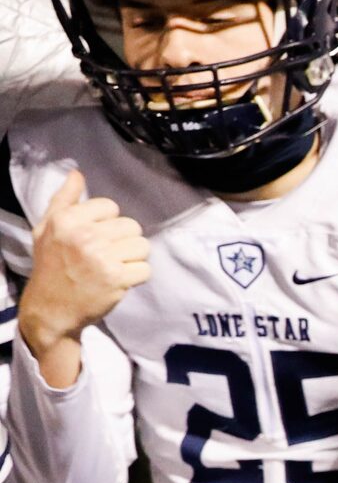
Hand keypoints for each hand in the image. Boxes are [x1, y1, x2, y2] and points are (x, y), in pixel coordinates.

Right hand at [19, 173, 147, 388]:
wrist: (50, 308)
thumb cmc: (51, 266)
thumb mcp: (47, 229)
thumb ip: (64, 200)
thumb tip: (77, 174)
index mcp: (67, 220)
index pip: (111, 206)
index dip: (107, 222)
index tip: (94, 237)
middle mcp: (84, 236)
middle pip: (131, 226)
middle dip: (123, 241)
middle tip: (105, 255)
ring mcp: (102, 258)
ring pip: (142, 246)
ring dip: (133, 258)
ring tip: (113, 267)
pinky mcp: (117, 279)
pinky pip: (146, 269)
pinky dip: (136, 276)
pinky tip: (118, 280)